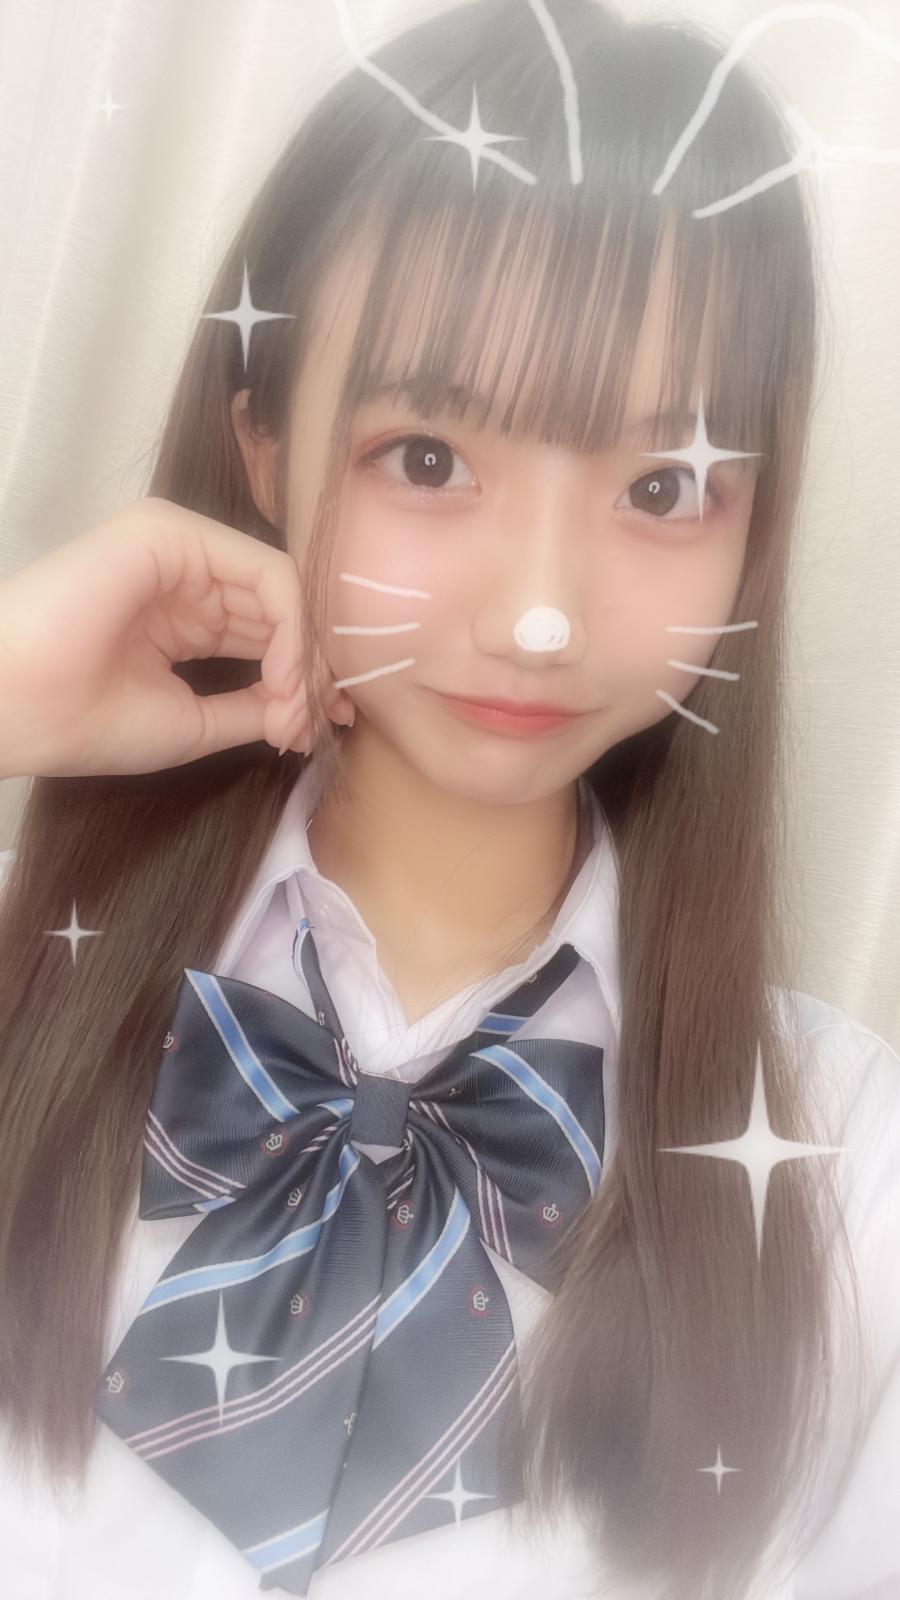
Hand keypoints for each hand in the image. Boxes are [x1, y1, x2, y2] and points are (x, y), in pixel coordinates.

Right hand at [0, 496, 353, 778]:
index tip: (318, 728)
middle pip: (279, 606)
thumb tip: (309, 712)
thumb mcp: (193, 721)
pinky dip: (289, 626)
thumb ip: (254, 707)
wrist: (14, 709)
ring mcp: (179, 547)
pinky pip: (265, 572)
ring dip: (304, 652)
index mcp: (182, 613)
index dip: (302, 675)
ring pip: (281, 588)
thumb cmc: (82, 720)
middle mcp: (185, 573)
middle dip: (314, 665)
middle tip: (328, 720)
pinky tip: (282, 676)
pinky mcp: (173, 533)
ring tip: (299, 708)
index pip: (265, 629)